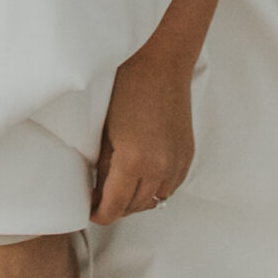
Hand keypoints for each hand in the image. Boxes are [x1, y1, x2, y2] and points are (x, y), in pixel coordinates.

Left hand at [91, 46, 195, 222]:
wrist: (161, 64)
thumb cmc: (127, 88)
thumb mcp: (105, 131)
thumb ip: (103, 166)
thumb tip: (99, 190)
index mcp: (134, 161)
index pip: (115, 206)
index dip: (100, 214)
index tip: (90, 212)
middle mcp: (160, 168)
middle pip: (136, 207)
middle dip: (116, 208)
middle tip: (100, 201)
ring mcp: (178, 163)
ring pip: (156, 201)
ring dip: (137, 202)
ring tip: (120, 191)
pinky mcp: (187, 155)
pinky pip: (171, 187)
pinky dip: (156, 190)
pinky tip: (142, 181)